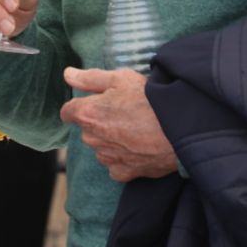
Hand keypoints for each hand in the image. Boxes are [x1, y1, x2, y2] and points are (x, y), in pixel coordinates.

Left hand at [62, 67, 176, 180]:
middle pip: (86, 130)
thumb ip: (90, 78)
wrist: (179, 128)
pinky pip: (115, 165)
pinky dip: (122, 159)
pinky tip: (137, 148)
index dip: (79, 105)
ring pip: (101, 148)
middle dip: (98, 122)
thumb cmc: (149, 100)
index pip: (68, 112)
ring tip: (134, 129)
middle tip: (123, 113)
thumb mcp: (120, 78)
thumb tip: (67, 75)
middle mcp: (92, 138)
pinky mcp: (124, 172)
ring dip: (110, 141)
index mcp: (88, 114)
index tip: (94, 103)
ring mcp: (107, 157)